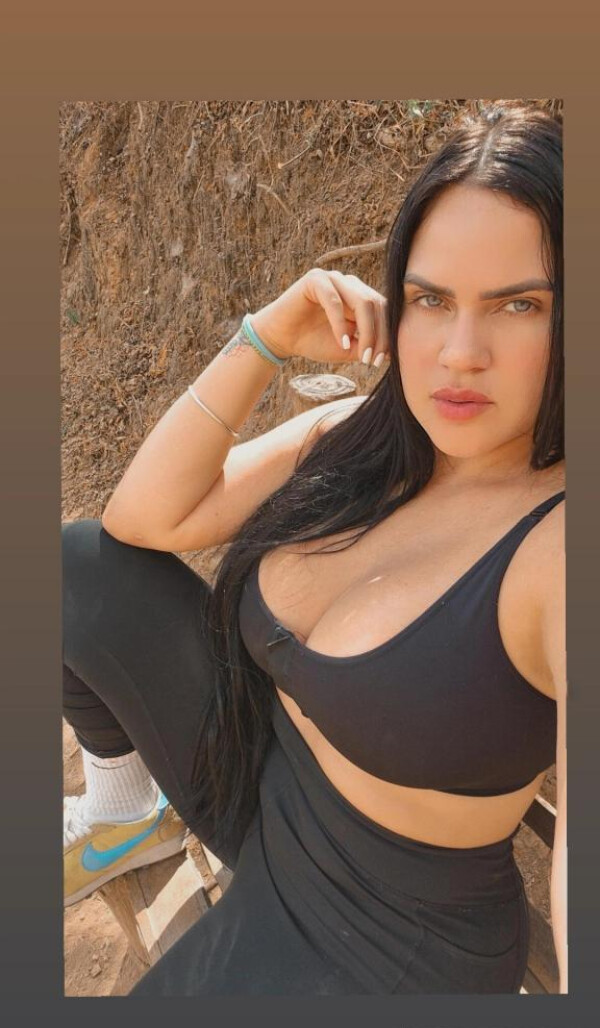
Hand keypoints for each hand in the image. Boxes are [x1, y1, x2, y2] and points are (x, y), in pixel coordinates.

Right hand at [249, 268, 390, 366]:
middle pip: (377, 305)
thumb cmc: (314, 342)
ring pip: (362, 301)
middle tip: (371, 361)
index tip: (382, 361)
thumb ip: (368, 346)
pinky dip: (340, 324)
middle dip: (379, 336)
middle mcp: (351, 284)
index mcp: (361, 295)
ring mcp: (334, 278)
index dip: (388, 335)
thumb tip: (393, 353)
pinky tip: (341, 343)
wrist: (281, 339)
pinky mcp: (316, 279)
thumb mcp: (347, 349)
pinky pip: (334, 301)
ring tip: (360, 355)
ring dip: (365, 331)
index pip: (384, 310)